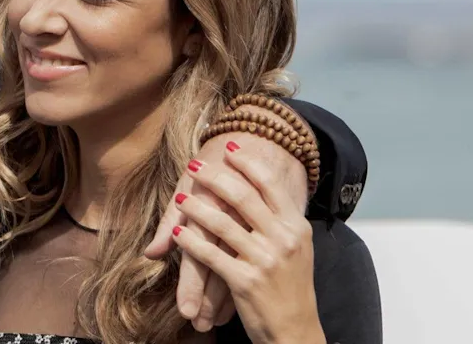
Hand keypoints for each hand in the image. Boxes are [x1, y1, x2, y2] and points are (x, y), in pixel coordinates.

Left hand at [145, 109, 309, 329]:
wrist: (296, 332)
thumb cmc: (291, 288)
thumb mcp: (293, 249)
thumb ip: (275, 220)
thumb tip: (253, 188)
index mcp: (296, 226)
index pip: (270, 184)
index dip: (248, 163)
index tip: (229, 147)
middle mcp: (283, 239)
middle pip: (243, 197)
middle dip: (215, 177)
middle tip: (194, 165)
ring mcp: (265, 260)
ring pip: (223, 224)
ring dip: (196, 208)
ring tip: (180, 198)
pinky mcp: (245, 282)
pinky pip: (211, 255)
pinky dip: (190, 243)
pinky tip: (176, 234)